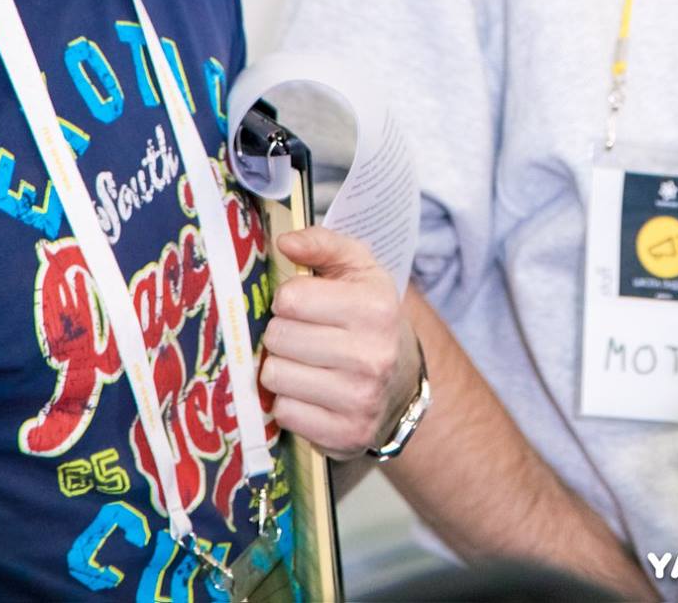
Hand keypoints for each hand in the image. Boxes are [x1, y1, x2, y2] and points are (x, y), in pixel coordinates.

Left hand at [259, 226, 419, 459]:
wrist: (402, 381)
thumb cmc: (368, 318)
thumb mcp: (358, 270)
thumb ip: (323, 244)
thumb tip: (286, 242)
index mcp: (376, 307)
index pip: (290, 298)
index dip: (289, 299)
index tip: (305, 305)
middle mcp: (373, 355)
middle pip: (278, 337)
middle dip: (282, 333)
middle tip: (304, 336)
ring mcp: (360, 399)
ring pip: (275, 376)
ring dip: (282, 368)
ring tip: (306, 364)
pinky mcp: (345, 434)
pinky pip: (284, 412)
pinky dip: (290, 402)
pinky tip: (311, 392)